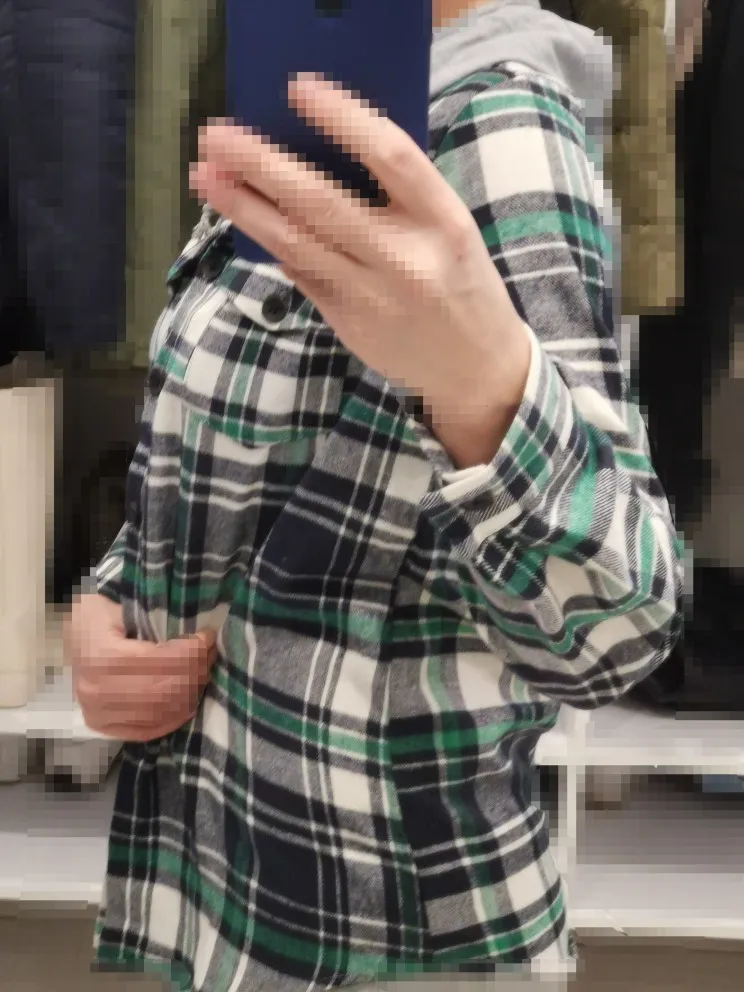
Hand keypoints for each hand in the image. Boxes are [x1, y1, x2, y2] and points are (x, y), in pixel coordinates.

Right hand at [64, 593, 217, 741]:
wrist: (69, 633)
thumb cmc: (98, 615)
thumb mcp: (121, 606)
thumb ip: (156, 619)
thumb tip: (198, 629)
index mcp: (99, 656)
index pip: (158, 661)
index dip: (190, 652)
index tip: (207, 637)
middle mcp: (96, 691)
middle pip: (162, 690)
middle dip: (195, 671)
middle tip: (210, 654)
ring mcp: (97, 714)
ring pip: (160, 711)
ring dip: (190, 692)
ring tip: (204, 670)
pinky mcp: (103, 726)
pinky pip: (148, 730)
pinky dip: (175, 717)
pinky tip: (190, 699)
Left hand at [190, 74, 529, 462]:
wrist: (474, 367)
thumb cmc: (461, 283)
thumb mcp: (449, 227)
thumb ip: (401, 195)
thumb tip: (322, 154)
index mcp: (444, 222)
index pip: (391, 157)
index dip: (343, 119)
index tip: (297, 89)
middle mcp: (406, 259)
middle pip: (322, 202)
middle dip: (262, 165)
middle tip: (217, 136)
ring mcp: (372, 296)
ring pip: (296, 243)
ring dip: (244, 207)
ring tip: (206, 176)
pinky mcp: (347, 323)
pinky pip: (299, 274)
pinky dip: (272, 244)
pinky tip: (243, 218)